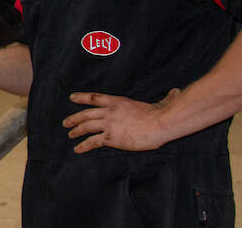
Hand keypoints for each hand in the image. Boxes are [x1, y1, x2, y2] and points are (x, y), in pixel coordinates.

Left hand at [63, 88, 181, 152]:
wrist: (159, 123)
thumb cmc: (161, 114)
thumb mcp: (159, 103)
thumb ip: (164, 98)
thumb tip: (176, 92)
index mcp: (117, 102)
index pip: (94, 98)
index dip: (81, 97)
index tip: (71, 97)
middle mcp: (109, 111)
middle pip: (86, 113)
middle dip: (74, 118)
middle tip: (65, 122)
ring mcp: (108, 124)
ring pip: (86, 126)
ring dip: (76, 131)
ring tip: (70, 134)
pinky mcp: (110, 137)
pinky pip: (92, 142)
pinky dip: (83, 145)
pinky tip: (77, 149)